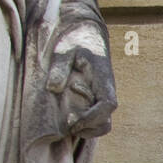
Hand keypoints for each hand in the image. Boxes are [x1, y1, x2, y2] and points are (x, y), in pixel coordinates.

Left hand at [47, 21, 116, 139]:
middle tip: (67, 124)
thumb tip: (53, 88)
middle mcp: (106, 91)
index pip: (108, 105)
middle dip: (89, 128)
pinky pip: (94, 117)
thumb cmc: (74, 41)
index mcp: (103, 79)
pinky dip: (84, 123)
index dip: (93, 117)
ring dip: (87, 128)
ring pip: (102, 122)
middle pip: (107, 121)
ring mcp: (101, 95)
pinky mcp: (94, 97)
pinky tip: (67, 117)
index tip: (73, 121)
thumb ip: (59, 67)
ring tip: (67, 123)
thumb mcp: (63, 50)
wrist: (84, 33)